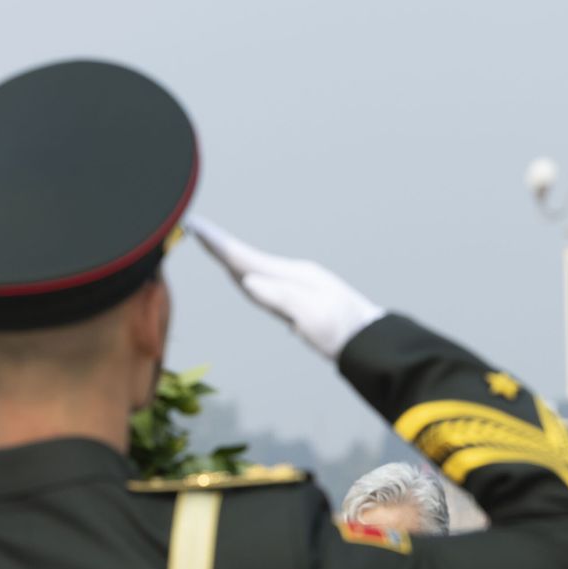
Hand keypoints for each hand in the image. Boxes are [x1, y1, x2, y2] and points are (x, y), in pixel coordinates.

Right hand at [185, 215, 383, 359]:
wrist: (372, 343)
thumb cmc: (344, 332)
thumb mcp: (311, 315)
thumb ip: (280, 297)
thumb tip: (248, 280)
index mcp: (293, 276)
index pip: (247, 257)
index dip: (218, 245)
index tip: (194, 226)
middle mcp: (293, 276)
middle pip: (248, 258)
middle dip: (220, 245)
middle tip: (195, 229)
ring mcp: (298, 287)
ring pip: (256, 269)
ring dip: (232, 257)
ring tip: (211, 244)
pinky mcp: (301, 301)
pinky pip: (266, 282)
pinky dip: (249, 274)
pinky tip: (245, 276)